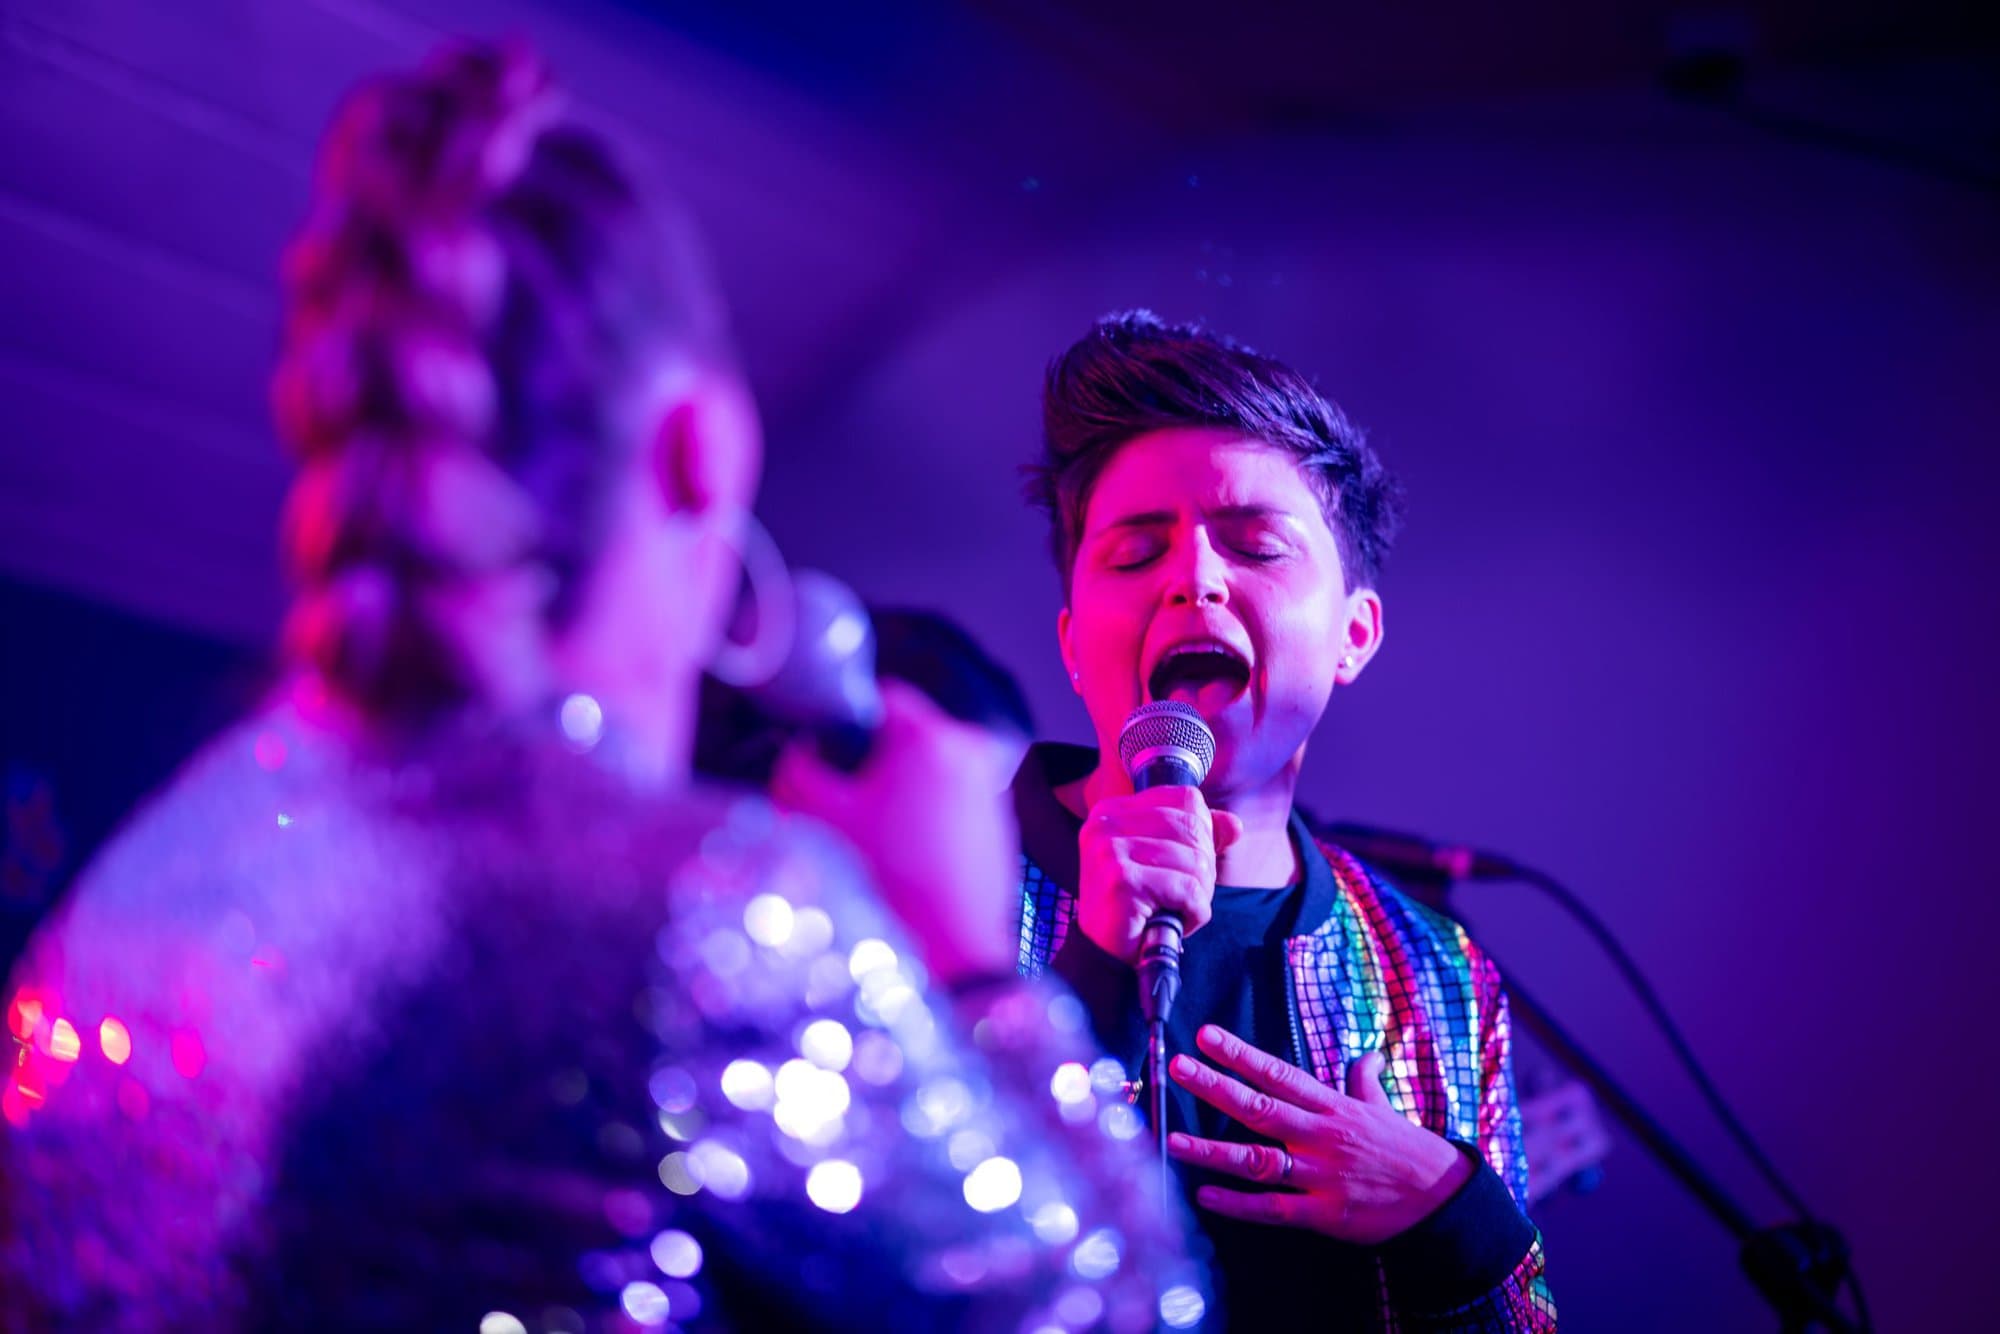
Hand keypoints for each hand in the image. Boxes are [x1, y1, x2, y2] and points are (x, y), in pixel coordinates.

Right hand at [771, 680, 1018, 984]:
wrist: (952, 951)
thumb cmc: (888, 880)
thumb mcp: (820, 817)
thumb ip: (798, 768)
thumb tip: (799, 751)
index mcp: (931, 737)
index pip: (881, 698)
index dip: (845, 723)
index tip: (825, 754)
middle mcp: (972, 753)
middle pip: (904, 737)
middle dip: (869, 765)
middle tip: (842, 806)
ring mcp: (991, 790)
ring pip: (926, 773)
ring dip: (896, 795)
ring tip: (873, 840)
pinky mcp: (999, 826)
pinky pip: (949, 804)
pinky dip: (923, 820)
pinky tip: (903, 860)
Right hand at [1075, 786, 1243, 962]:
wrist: (1103, 954)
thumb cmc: (1134, 906)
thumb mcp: (1164, 862)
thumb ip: (1197, 837)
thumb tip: (1234, 825)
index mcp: (1114, 809)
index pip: (1186, 800)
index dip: (1201, 834)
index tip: (1185, 865)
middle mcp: (1107, 822)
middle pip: (1194, 829)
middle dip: (1203, 868)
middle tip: (1183, 895)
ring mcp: (1111, 850)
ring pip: (1196, 862)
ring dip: (1199, 895)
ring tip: (1175, 909)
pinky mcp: (1122, 881)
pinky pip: (1188, 890)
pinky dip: (1194, 912)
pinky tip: (1176, 921)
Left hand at [1167, 1024, 1474, 1244]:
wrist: (1444, 1197)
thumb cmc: (1406, 1149)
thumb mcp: (1383, 1106)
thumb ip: (1364, 1079)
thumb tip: (1366, 1054)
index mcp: (1332, 1106)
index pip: (1278, 1074)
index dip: (1241, 1055)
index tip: (1206, 1036)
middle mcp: (1322, 1135)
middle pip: (1260, 1107)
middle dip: (1216, 1087)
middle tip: (1177, 1067)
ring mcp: (1322, 1175)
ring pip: (1259, 1160)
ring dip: (1213, 1152)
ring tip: (1172, 1141)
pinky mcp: (1325, 1213)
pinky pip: (1275, 1209)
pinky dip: (1239, 1204)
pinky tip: (1205, 1196)